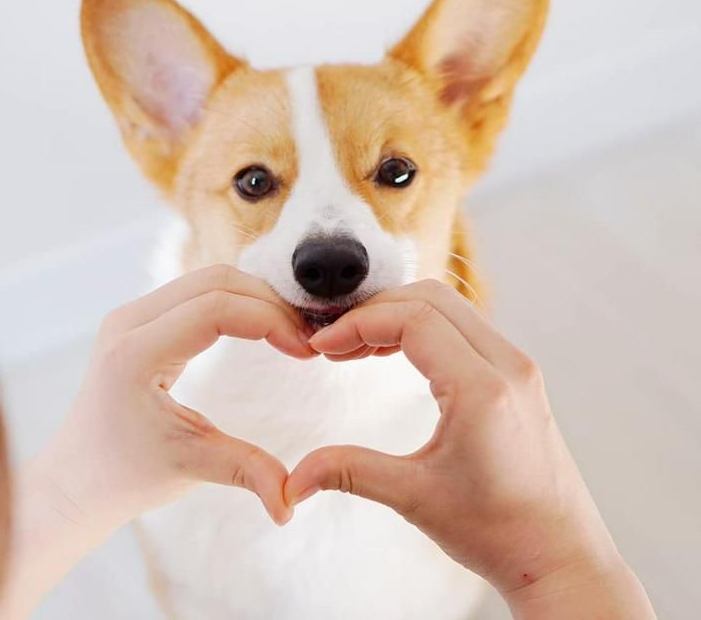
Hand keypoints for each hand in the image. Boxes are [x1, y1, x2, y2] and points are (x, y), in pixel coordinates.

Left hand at [45, 264, 315, 528]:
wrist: (78, 477)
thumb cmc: (125, 475)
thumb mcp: (190, 467)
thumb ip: (246, 472)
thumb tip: (291, 504)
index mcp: (135, 352)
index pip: (216, 308)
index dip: (270, 320)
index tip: (305, 351)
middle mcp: (129, 321)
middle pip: (216, 281)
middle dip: (270, 304)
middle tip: (306, 339)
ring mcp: (132, 315)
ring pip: (209, 280)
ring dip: (256, 299)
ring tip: (290, 333)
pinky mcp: (142, 319)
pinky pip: (198, 291)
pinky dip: (237, 302)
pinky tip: (262, 327)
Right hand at [285, 280, 654, 618]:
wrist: (560, 555)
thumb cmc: (498, 532)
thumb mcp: (415, 497)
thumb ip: (350, 472)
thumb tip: (293, 479)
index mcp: (482, 390)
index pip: (413, 319)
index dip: (359, 324)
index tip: (323, 345)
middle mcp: (507, 366)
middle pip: (430, 299)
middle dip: (374, 311)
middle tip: (335, 342)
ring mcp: (517, 367)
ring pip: (450, 307)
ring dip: (399, 315)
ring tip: (356, 347)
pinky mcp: (517, 376)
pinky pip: (465, 327)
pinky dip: (424, 327)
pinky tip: (394, 352)